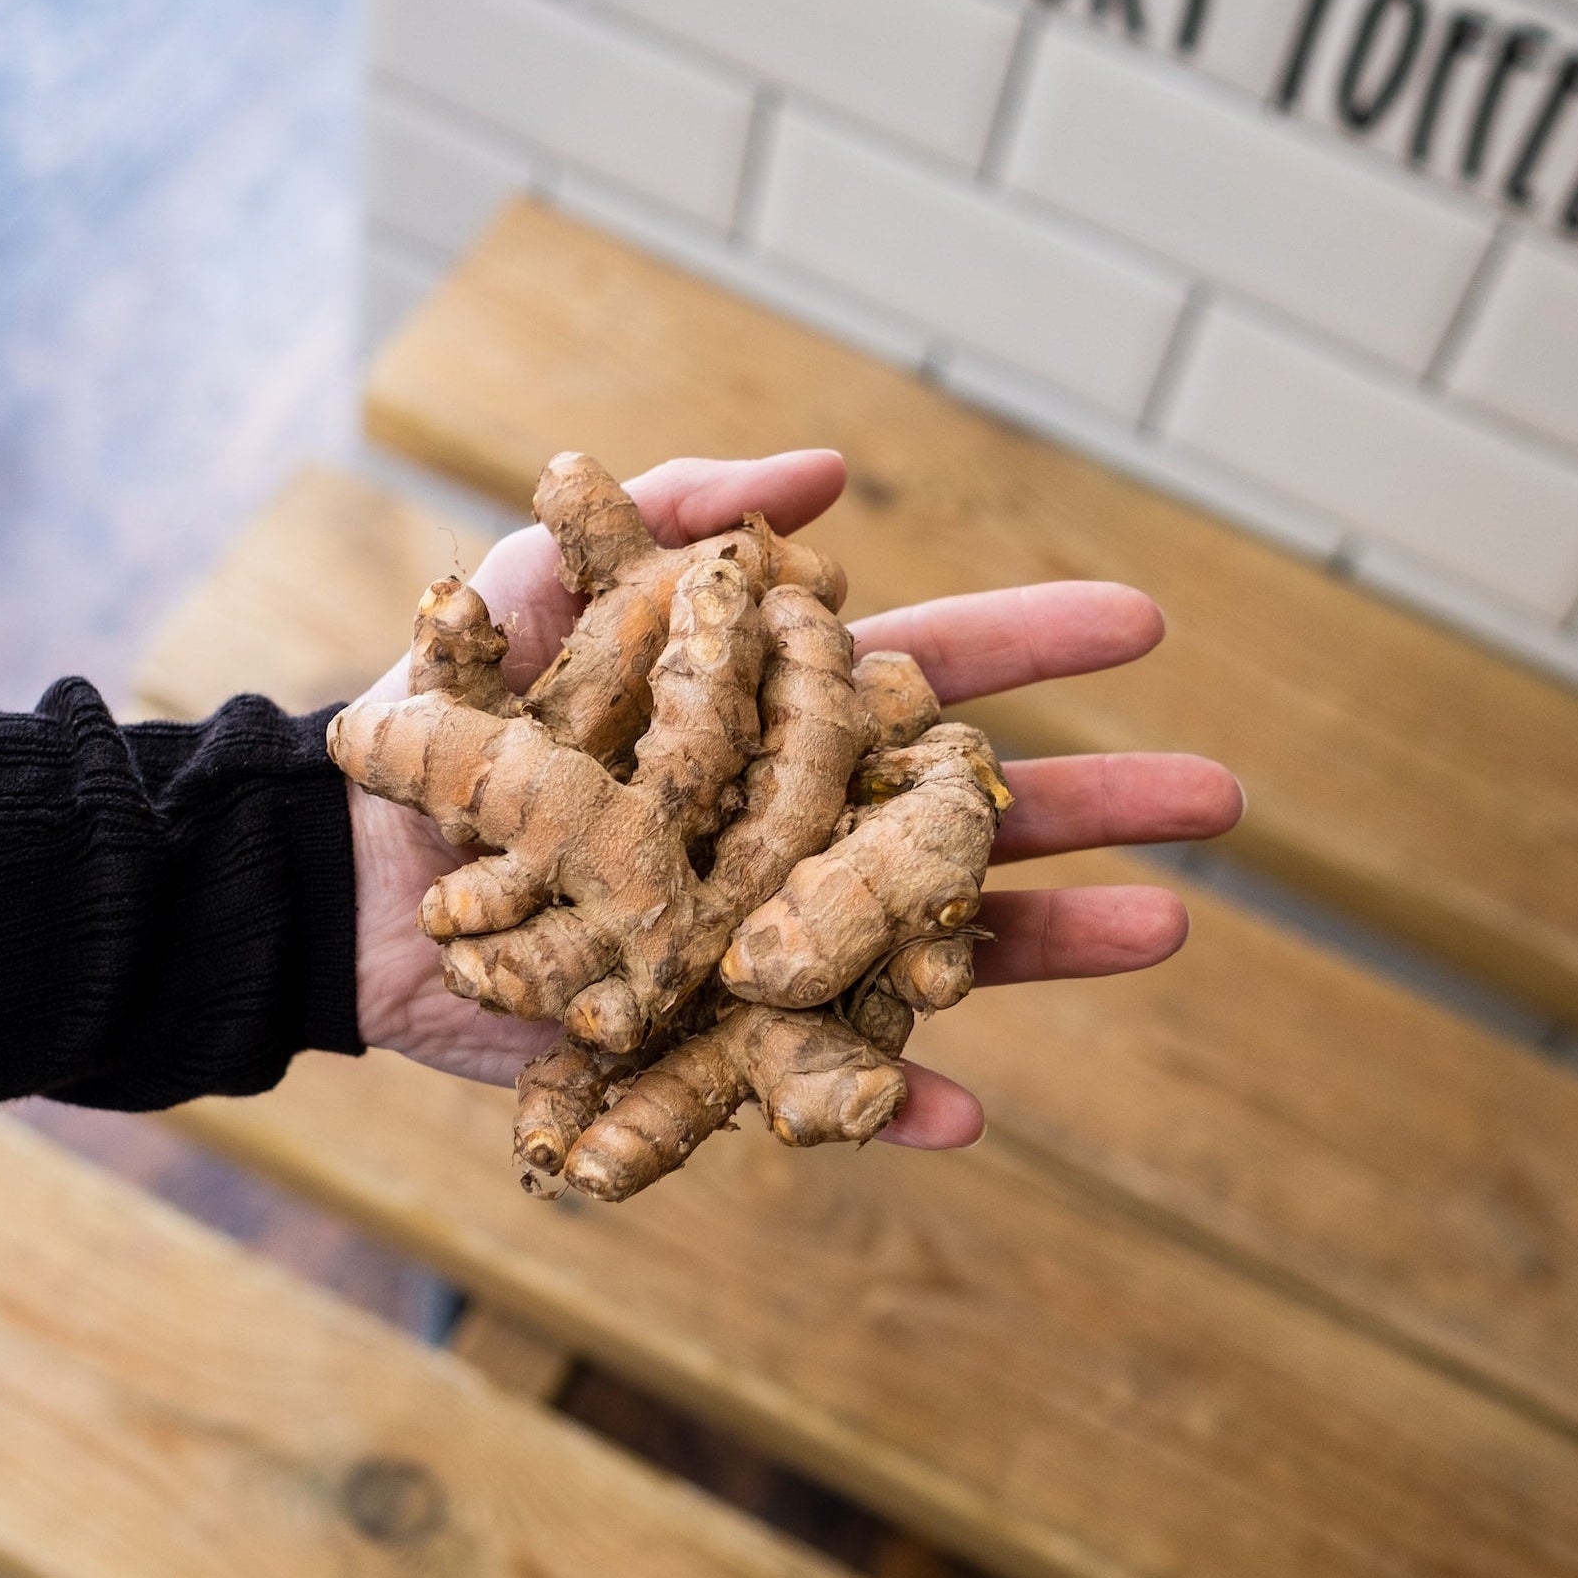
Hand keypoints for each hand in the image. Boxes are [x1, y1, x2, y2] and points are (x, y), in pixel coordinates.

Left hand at [348, 450, 1242, 1147]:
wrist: (351, 863)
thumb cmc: (448, 711)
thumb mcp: (551, 580)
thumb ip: (681, 522)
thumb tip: (829, 470)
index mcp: (775, 722)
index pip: (929, 675)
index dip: (1032, 645)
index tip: (1145, 619)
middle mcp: (795, 830)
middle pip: (967, 814)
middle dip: (1098, 797)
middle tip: (1226, 794)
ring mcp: (766, 935)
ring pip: (927, 942)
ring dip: (1048, 942)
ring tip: (1172, 929)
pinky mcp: (711, 1035)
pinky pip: (810, 1076)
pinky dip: (877, 1094)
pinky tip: (959, 1106)